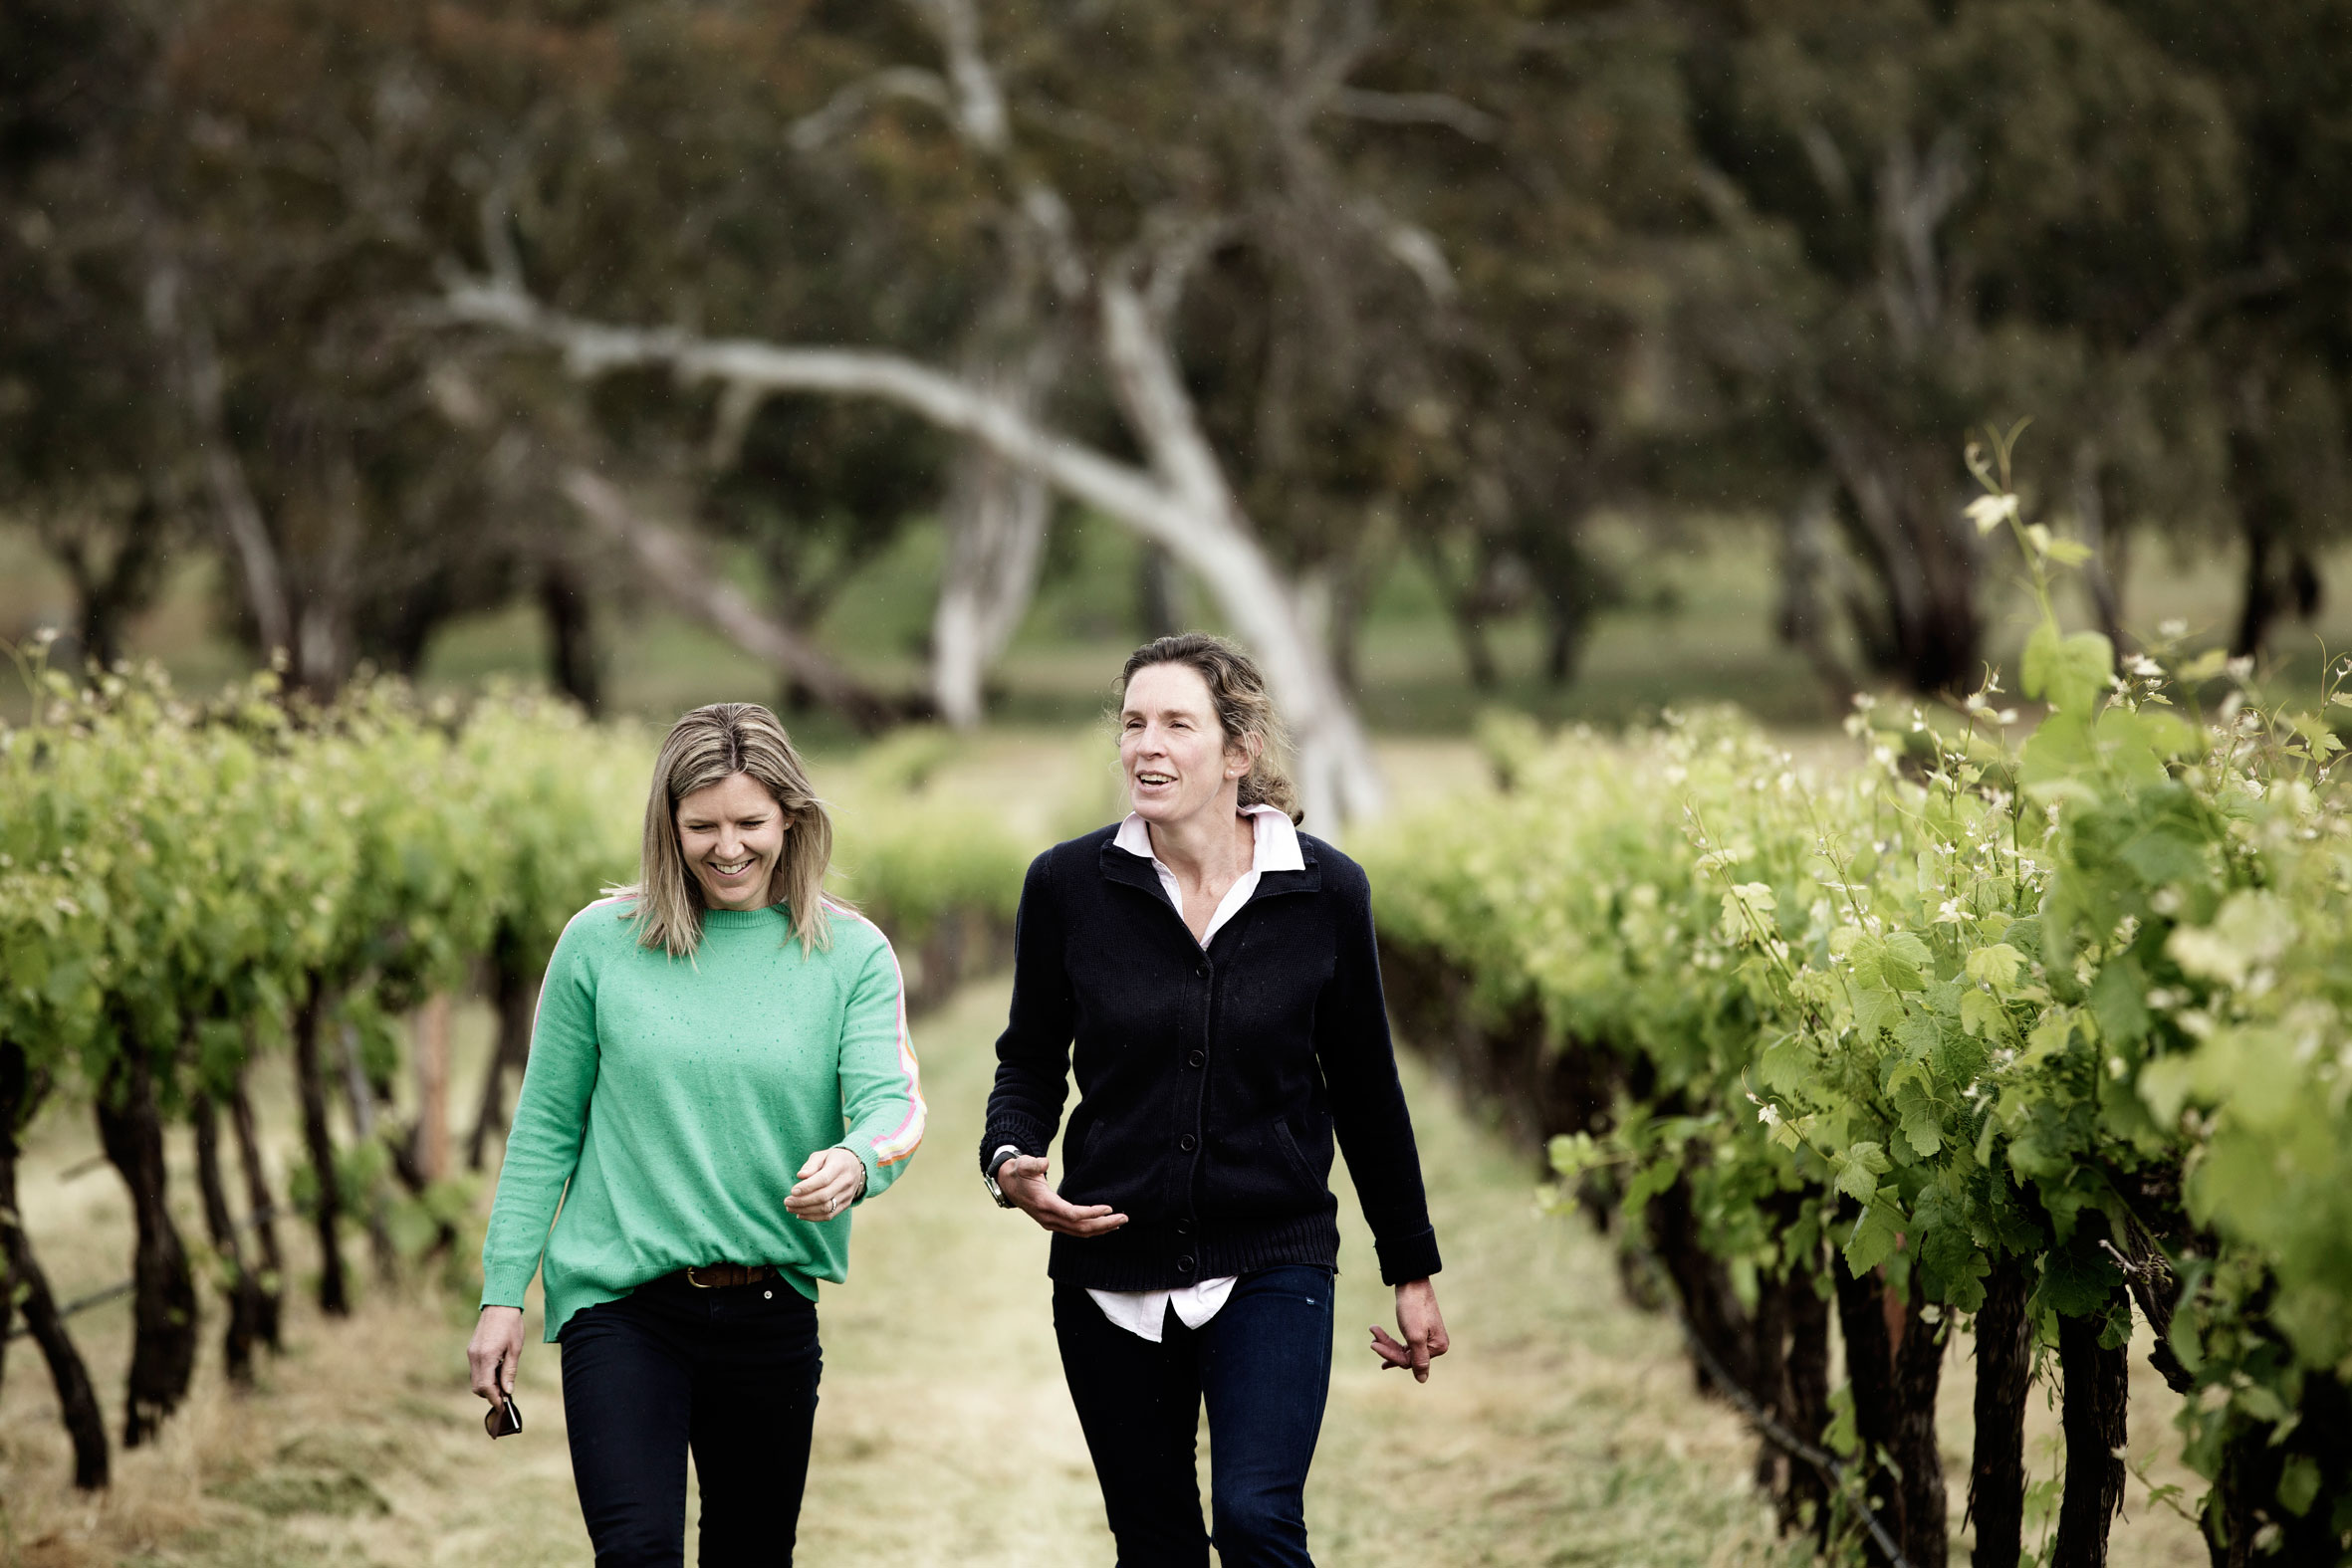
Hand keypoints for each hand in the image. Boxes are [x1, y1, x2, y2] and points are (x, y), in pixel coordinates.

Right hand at [469, 1305, 524, 1403]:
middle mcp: (475, 1357)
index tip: (503, 1405)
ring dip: (487, 1385)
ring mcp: (471, 1353)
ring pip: (475, 1379)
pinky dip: (484, 1375)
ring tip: (503, 1382)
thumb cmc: (511, 1325)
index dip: (495, 1398)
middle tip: (505, 1394)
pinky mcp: (471, 1350)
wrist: (500, 1304)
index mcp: (486, 1357)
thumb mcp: (515, 1349)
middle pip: (478, 1387)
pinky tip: (497, 1371)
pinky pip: (475, 1369)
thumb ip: (509, 1371)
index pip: (486, 1387)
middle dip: (490, 1394)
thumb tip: (508, 1391)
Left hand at [786, 1147, 865, 1220]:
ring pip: (826, 1208)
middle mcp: (846, 1182)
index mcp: (840, 1166)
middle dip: (803, 1201)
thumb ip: (811, 1165)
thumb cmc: (834, 1160)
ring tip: (790, 1208)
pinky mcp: (846, 1204)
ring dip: (806, 1211)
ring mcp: (847, 1195)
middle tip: (787, 1202)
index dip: (807, 1187)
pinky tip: (800, 1214)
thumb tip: (800, 1176)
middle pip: (824, 1196)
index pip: (823, 1179)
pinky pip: (829, 1215)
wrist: (855, 1166)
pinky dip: (813, 1217)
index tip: (792, 1191)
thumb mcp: (822, 1155)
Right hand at [994, 1154, 1128, 1236]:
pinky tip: (1105, 1226)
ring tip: (1120, 1223)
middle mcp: (1049, 1218)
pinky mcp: (1054, 1223)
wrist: (1007, 1184)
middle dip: (1103, 1224)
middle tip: (1124, 1218)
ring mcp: (1051, 1223)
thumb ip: (1033, 1163)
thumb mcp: (1023, 1164)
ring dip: (1100, 1229)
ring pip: (1079, 1232)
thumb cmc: (1019, 1172)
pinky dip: (1092, 1229)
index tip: (1108, 1207)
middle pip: (1080, 1227)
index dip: (1091, 1213)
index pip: (1072, 1214)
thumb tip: (1044, 1162)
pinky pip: (1076, 1230)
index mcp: (1044, 1204)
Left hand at [1369, 1278, 1448, 1382]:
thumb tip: (1422, 1380)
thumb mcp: (1415, 1336)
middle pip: (1407, 1356)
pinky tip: (1378, 1338)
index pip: (1411, 1362)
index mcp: (1438, 1347)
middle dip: (1388, 1348)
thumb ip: (1419, 1360)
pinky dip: (1391, 1340)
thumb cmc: (1413, 1308)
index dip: (1391, 1356)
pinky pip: (1404, 1342)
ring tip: (1374, 1332)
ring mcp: (1428, 1337)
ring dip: (1387, 1342)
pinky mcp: (1419, 1330)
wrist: (1412, 1282)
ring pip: (1403, 1349)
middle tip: (1372, 1341)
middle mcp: (1435, 1344)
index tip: (1374, 1344)